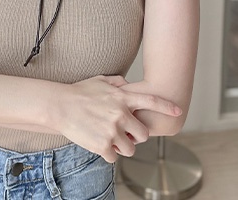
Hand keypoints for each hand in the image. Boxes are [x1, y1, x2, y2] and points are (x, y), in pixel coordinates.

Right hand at [54, 75, 181, 162]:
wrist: (59, 105)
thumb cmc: (79, 92)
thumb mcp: (100, 80)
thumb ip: (118, 83)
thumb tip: (128, 84)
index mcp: (122, 97)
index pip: (151, 101)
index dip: (166, 106)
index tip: (178, 111)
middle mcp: (121, 114)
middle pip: (143, 134)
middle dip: (135, 136)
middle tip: (124, 133)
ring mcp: (113, 131)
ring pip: (130, 148)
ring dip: (122, 147)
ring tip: (108, 138)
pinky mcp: (103, 145)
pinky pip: (114, 157)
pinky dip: (107, 153)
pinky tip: (97, 142)